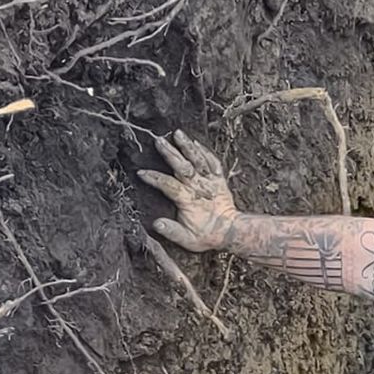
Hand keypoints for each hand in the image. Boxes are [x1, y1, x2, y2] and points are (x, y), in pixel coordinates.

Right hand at [138, 129, 238, 252]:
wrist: (232, 232)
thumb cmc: (208, 236)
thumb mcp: (188, 240)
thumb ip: (172, 231)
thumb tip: (156, 224)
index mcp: (188, 200)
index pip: (168, 185)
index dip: (154, 178)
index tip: (141, 172)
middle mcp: (199, 187)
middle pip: (182, 166)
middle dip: (170, 153)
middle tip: (158, 140)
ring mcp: (210, 182)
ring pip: (198, 159)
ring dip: (187, 146)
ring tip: (177, 133)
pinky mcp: (219, 180)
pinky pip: (213, 162)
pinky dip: (205, 152)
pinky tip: (196, 142)